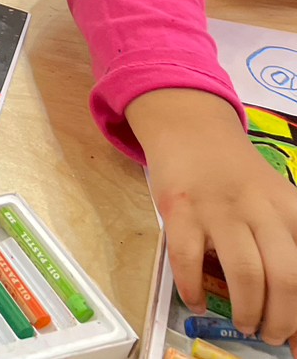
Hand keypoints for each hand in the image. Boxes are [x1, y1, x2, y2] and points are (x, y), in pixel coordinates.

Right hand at [132, 89, 296, 345]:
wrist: (190, 128)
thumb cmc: (235, 173)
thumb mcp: (275, 200)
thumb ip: (286, 243)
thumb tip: (290, 304)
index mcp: (290, 208)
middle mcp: (260, 208)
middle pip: (285, 277)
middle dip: (282, 320)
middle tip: (272, 336)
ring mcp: (218, 208)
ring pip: (244, 272)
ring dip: (247, 310)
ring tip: (245, 325)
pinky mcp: (179, 208)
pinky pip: (187, 258)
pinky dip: (192, 290)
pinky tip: (197, 304)